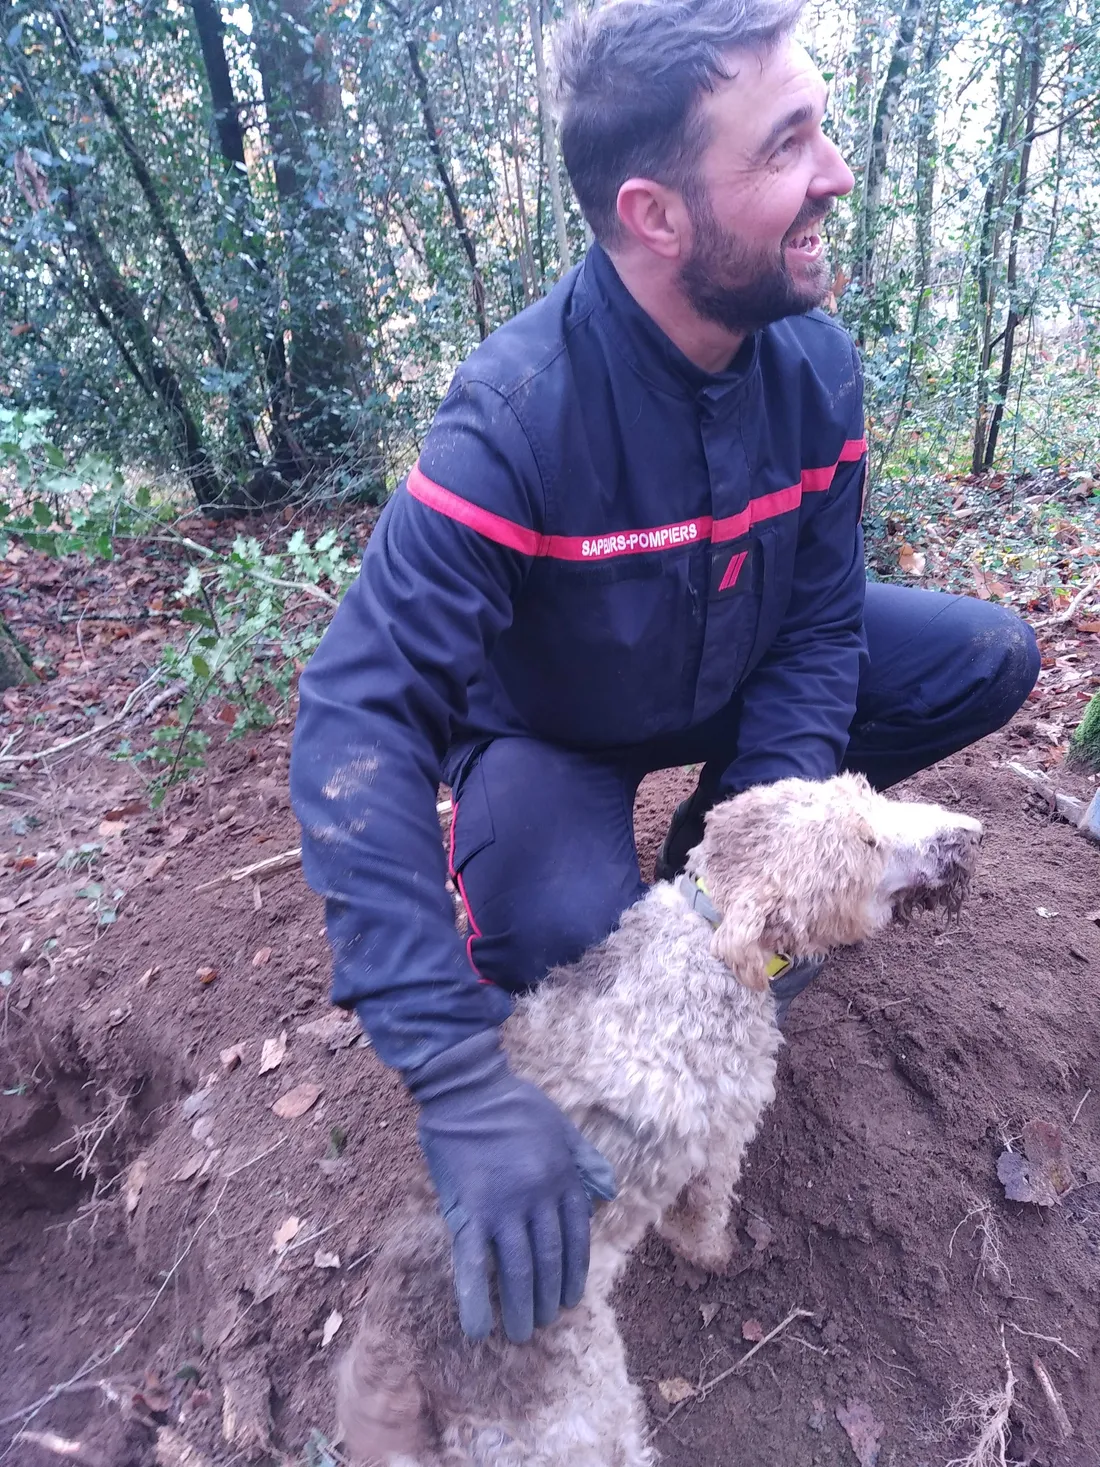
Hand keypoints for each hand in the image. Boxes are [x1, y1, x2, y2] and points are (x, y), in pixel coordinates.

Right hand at [405, 1028, 615, 1342]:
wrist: (468, 1088)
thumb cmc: (515, 1104)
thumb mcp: (562, 1127)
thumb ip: (585, 1160)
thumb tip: (608, 1192)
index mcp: (563, 1178)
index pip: (576, 1237)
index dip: (575, 1271)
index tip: (572, 1297)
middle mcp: (539, 1198)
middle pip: (550, 1260)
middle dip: (550, 1297)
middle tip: (546, 1321)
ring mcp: (504, 1207)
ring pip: (519, 1269)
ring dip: (522, 1306)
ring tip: (523, 1331)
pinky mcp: (469, 1211)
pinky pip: (473, 1263)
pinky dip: (475, 1299)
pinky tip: (478, 1328)